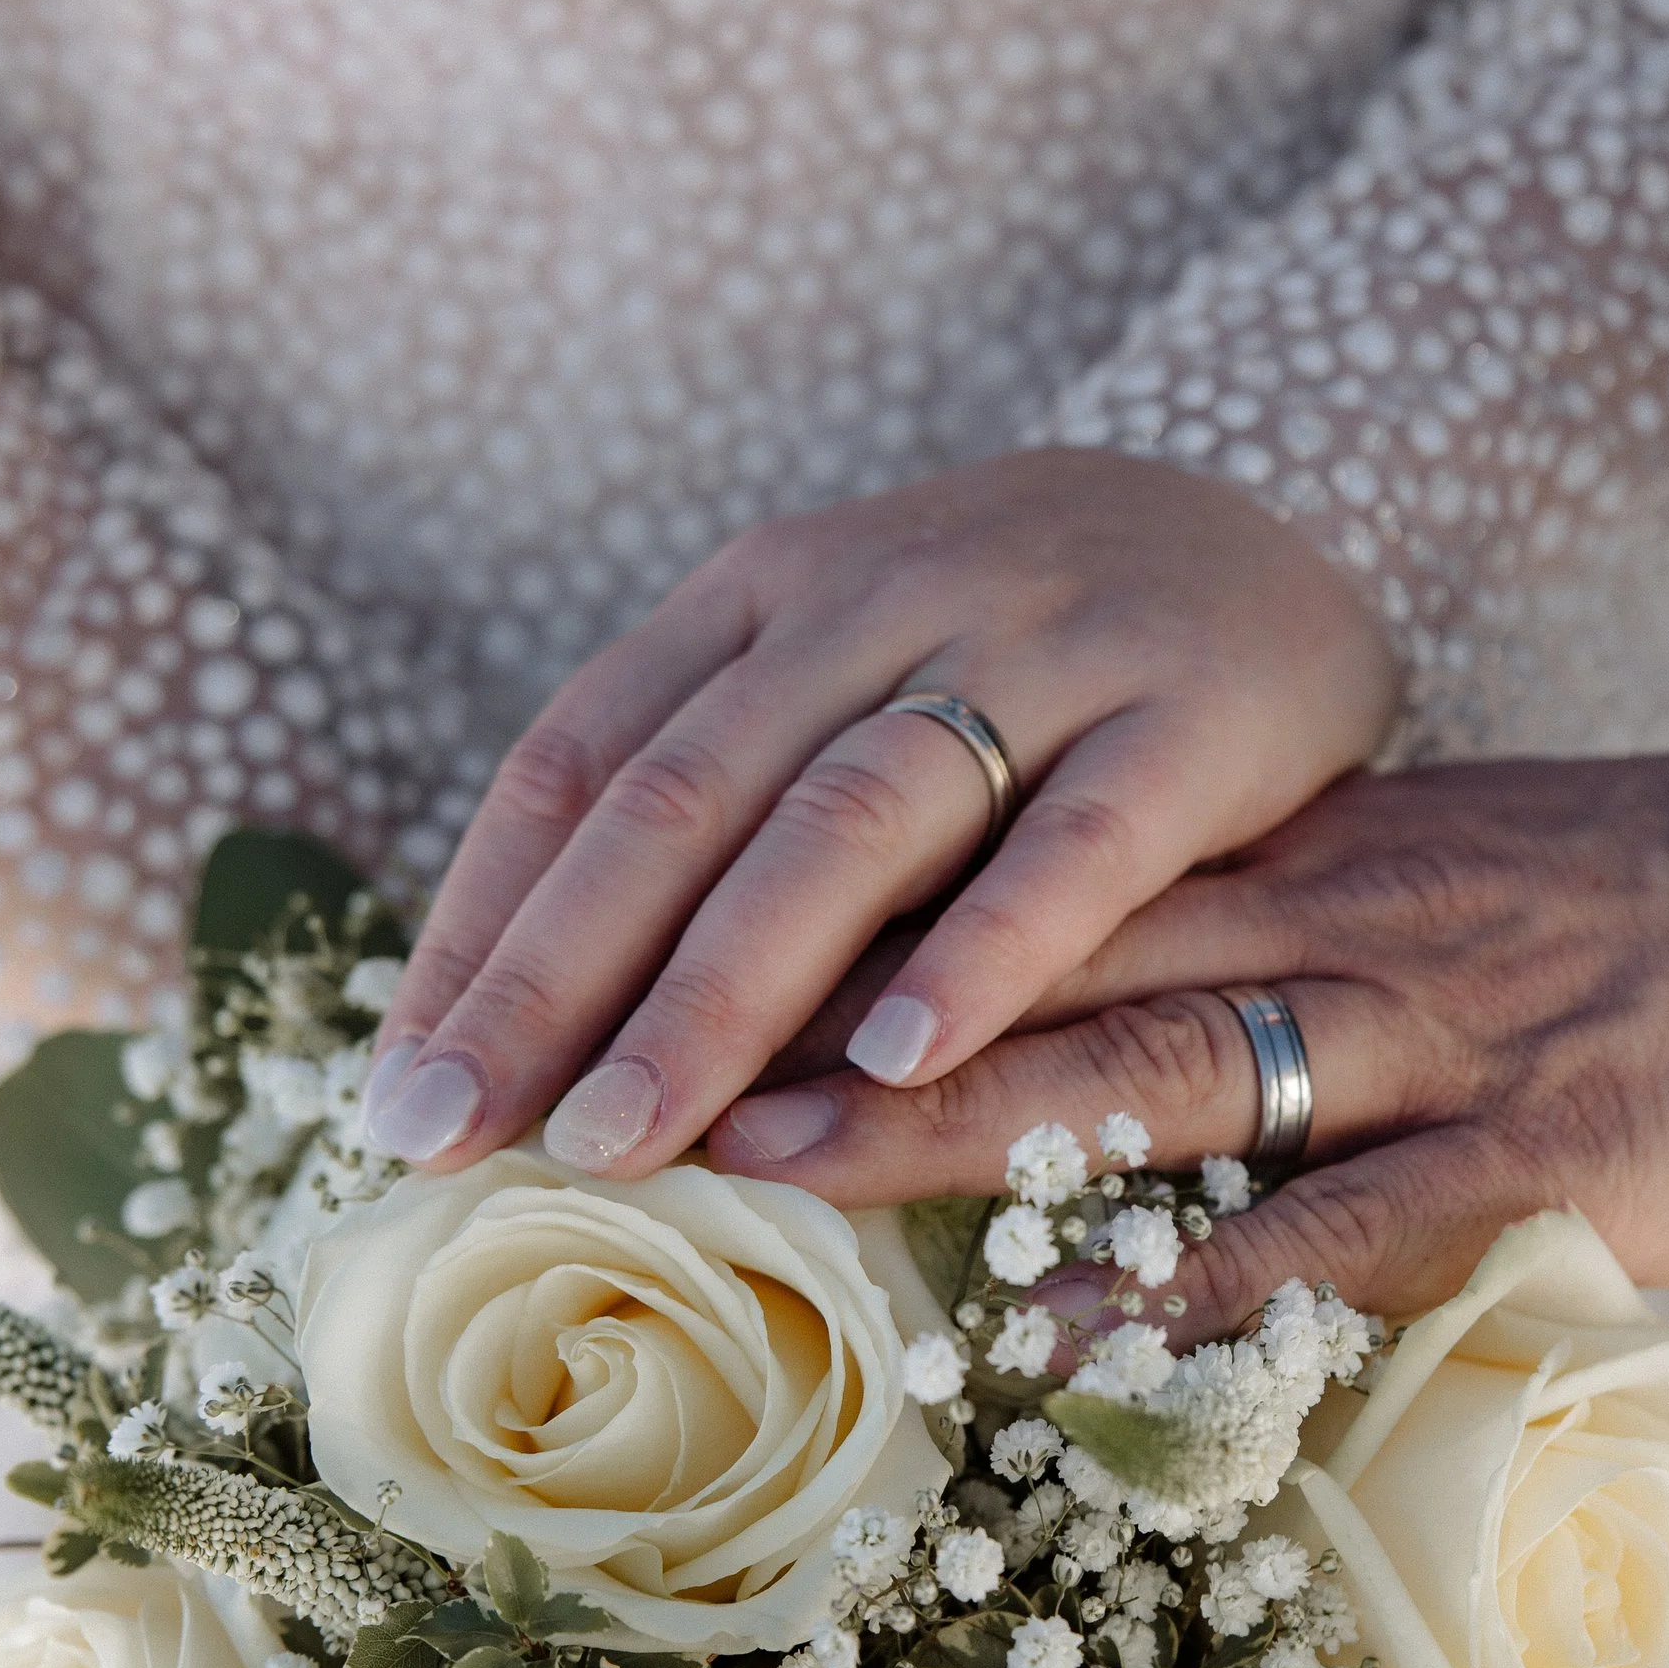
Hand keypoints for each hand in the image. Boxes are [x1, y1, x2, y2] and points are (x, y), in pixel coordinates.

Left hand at [362, 451, 1397, 1175]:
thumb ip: (715, 810)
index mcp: (762, 596)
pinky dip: (982, 953)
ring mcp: (1039, 647)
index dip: (481, 925)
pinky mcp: (1190, 715)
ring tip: (635, 1138)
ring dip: (726, 992)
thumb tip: (516, 1023)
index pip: (580, 762)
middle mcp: (876, 601)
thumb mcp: (841, 681)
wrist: (1265, 529)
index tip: (403, 1087)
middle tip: (469, 1138)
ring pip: (849, 824)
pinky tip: (899, 1064)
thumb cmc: (1010, 661)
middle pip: (685, 800)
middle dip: (560, 981)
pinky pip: (1075, 845)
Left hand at [706, 755, 1668, 1325]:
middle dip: (836, 1010)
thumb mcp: (1440, 874)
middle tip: (654, 1063)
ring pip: (1155, 1066)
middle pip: (1046, 950)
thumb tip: (1096, 995)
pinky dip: (1196, 1289)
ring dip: (954, 1124)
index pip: (1043, 856)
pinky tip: (1066, 1343)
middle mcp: (1337, 919)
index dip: (860, 909)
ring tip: (776, 1163)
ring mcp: (1430, 1043)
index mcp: (1306, 846)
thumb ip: (1276, 919)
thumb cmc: (1645, 925)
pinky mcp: (1532, 1168)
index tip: (693, 951)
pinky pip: (1337, 1234)